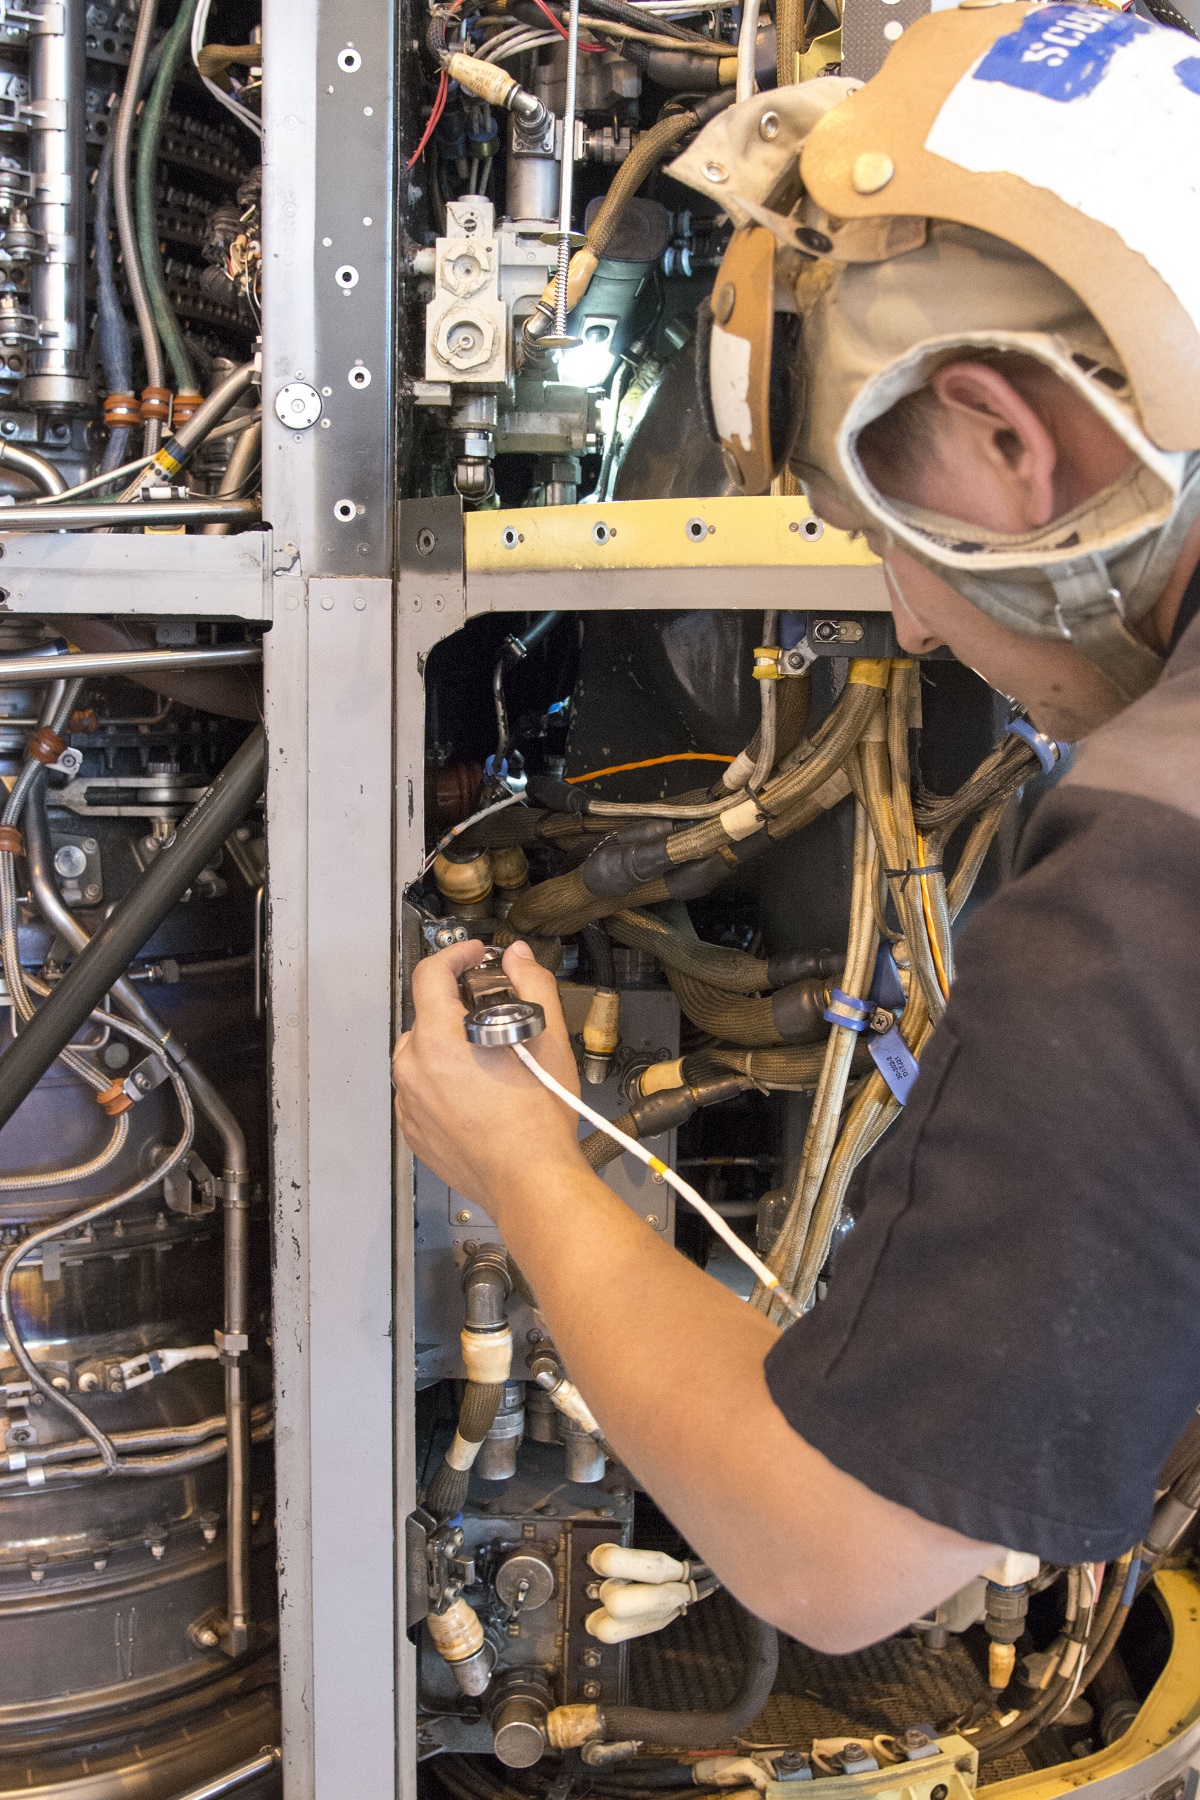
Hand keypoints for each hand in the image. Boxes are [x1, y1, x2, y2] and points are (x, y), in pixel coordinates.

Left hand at [392, 940, 584, 1217]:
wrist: (530, 1181)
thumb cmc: (536, 1120)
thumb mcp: (546, 1038)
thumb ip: (531, 984)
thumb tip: (518, 957)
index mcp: (437, 1040)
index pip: (430, 975)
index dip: (454, 956)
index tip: (472, 956)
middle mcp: (412, 1069)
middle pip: (425, 1016)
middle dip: (456, 1008)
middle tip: (492, 1015)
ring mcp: (409, 1103)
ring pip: (421, 1055)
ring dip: (447, 1047)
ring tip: (487, 1061)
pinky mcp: (413, 1130)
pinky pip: (420, 1091)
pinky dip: (441, 1083)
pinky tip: (476, 1094)